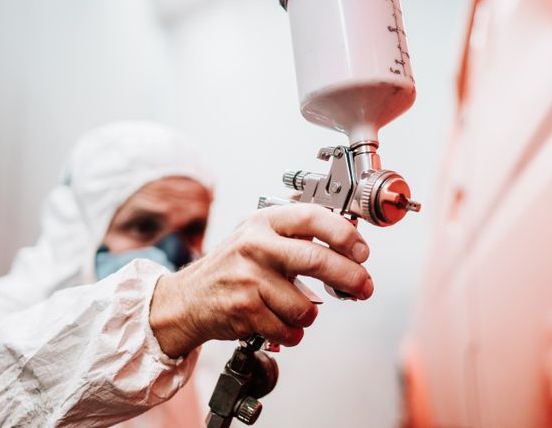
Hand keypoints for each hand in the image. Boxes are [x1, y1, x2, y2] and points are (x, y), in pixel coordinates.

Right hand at [148, 203, 372, 357]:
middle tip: (363, 287)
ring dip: (309, 314)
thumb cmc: (232, 266)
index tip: (362, 251)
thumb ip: (298, 233)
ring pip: (305, 305)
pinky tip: (280, 324)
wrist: (187, 298)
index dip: (344, 234)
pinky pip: (288, 329)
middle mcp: (255, 245)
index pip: (313, 218)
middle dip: (350, 277)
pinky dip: (292, 333)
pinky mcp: (243, 310)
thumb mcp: (260, 235)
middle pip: (316, 260)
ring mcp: (247, 278)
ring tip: (295, 309)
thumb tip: (350, 235)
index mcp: (264, 221)